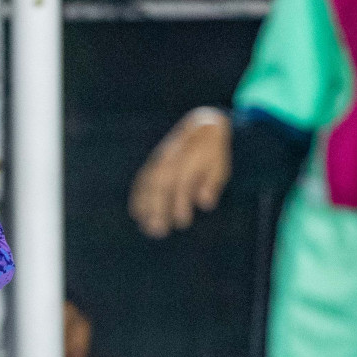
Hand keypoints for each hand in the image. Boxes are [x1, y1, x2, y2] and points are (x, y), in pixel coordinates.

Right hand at [130, 107, 231, 238]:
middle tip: (157, 231)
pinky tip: (137, 214)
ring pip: (148, 184)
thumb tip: (205, 204)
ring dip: (144, 206)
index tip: (183, 222)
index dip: (181, 202)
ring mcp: (159, 160)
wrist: (201, 125)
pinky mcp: (152, 163)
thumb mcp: (220, 166)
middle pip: (160, 185)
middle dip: (157, 208)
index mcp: (190, 157)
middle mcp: (171, 158)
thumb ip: (212, 184)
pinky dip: (137, 197)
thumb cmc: (213, 153)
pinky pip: (141, 181)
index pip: (182, 182)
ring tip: (145, 227)